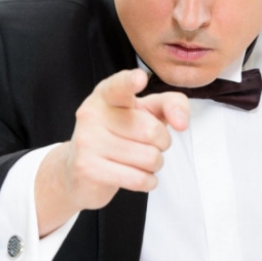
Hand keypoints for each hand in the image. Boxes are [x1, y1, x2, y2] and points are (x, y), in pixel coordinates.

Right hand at [35, 69, 188, 234]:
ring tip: (140, 160)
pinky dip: (148, 181)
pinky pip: (138, 178)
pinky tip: (138, 176)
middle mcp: (93, 113)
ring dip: (155, 163)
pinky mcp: (88, 168)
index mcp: (106, 94)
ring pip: (149, 157)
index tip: (140, 78)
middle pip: (151, 131)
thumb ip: (170, 105)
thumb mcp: (145, 112)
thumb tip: (181, 123)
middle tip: (150, 144)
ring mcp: (88, 141)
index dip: (131, 81)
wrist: (80, 172)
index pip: (120, 85)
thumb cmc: (119, 136)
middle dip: (162, 143)